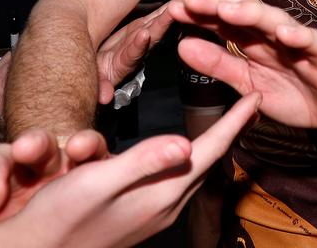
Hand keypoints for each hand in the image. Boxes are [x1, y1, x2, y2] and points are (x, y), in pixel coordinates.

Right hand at [0, 93, 260, 247]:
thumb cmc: (61, 219)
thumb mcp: (99, 182)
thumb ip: (143, 160)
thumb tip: (187, 143)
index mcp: (161, 194)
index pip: (209, 151)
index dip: (233, 123)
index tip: (255, 97)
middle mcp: (163, 205)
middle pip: (208, 160)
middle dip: (230, 133)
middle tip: (248, 107)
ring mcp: (151, 212)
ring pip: (190, 170)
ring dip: (209, 146)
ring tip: (227, 127)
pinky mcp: (137, 214)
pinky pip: (170, 178)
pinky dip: (182, 159)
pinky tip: (181, 154)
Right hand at [97, 4, 174, 103]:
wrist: (102, 64)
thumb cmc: (99, 71)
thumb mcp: (99, 79)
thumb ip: (102, 86)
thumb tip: (104, 98)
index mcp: (126, 62)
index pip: (132, 55)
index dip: (138, 46)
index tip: (144, 36)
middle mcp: (139, 49)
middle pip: (151, 36)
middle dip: (162, 23)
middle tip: (174, 11)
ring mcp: (144, 36)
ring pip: (158, 22)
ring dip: (171, 11)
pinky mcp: (145, 26)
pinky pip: (159, 15)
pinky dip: (170, 6)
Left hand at [170, 0, 316, 133]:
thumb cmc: (300, 94)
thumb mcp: (250, 85)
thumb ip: (219, 66)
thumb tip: (182, 46)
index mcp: (256, 42)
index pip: (224, 21)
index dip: (199, 14)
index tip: (172, 9)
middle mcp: (276, 35)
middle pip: (244, 14)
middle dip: (216, 5)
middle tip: (188, 0)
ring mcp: (301, 42)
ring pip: (275, 21)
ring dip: (251, 13)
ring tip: (226, 8)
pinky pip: (313, 42)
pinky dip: (300, 36)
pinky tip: (284, 32)